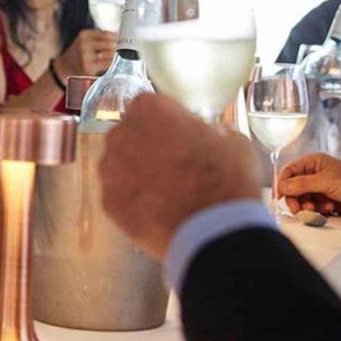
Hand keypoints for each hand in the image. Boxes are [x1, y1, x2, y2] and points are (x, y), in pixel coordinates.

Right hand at [54, 28, 118, 77]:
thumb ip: (98, 37)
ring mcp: (86, 56)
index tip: (120, 40)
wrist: (63, 68)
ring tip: (111, 57)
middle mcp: (84, 43)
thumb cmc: (77, 54)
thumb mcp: (84, 40)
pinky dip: (110, 63)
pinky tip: (107, 63)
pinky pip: (107, 63)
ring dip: (113, 55)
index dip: (116, 37)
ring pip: (109, 53)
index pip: (106, 33)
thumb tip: (118, 36)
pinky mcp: (89, 67)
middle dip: (116, 47)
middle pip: (110, 43)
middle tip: (118, 50)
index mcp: (84, 34)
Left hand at [99, 93, 259, 260]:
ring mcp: (110, 169)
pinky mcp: (107, 202)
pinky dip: (133, 200)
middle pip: (131, 133)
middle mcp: (121, 134)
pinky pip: (119, 194)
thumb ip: (209, 130)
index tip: (181, 135)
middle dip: (148, 145)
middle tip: (175, 164)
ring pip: (120, 163)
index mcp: (150, 110)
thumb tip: (207, 134)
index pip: (150, 105)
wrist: (212, 234)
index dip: (168, 122)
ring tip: (167, 191)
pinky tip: (157, 210)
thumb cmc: (226, 184)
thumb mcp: (233, 143)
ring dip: (137, 171)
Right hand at [277, 153, 340, 216]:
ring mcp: (320, 189)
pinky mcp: (326, 202)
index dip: (283, 184)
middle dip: (296, 199)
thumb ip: (301, 184)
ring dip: (308, 206)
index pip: (288, 172)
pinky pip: (313, 208)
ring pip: (302, 200)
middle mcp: (314, 175)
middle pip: (293, 189)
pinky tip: (330, 209)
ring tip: (320, 208)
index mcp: (313, 163)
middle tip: (300, 208)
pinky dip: (318, 211)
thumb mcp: (325, 181)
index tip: (281, 197)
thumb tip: (282, 187)